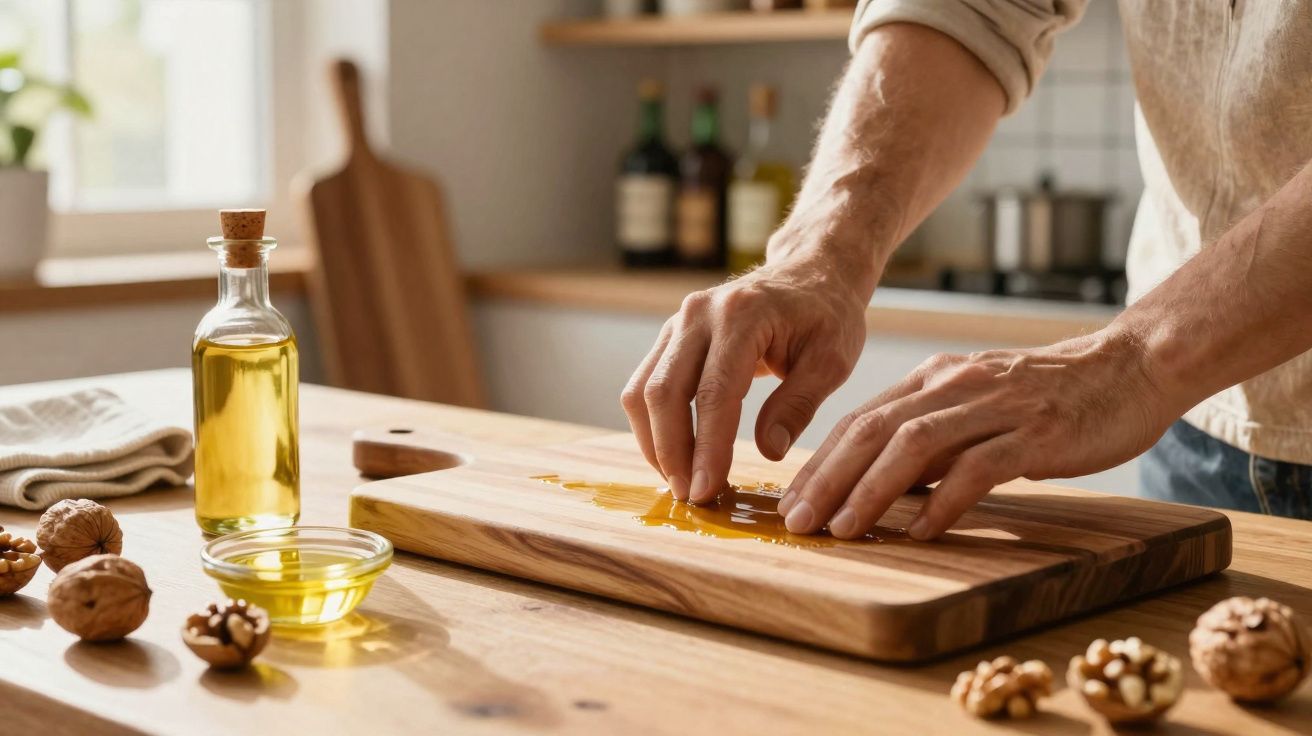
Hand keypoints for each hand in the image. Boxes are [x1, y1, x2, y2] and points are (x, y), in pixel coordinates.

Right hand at [621, 256, 869, 503]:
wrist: (810, 272)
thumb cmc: (826, 316)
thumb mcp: (832, 360)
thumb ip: (799, 404)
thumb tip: (768, 452)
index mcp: (742, 315)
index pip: (714, 393)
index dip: (707, 447)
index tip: (707, 490)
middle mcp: (699, 313)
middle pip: (664, 392)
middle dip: (671, 452)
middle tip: (690, 496)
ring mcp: (678, 322)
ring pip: (643, 390)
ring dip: (654, 442)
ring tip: (679, 481)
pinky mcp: (670, 335)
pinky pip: (645, 384)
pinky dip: (652, 425)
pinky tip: (674, 455)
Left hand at [777, 328, 1179, 539]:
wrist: (1131, 366)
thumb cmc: (1050, 397)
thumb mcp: (976, 406)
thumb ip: (932, 439)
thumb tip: (882, 486)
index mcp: (934, 378)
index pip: (860, 420)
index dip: (820, 463)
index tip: (790, 503)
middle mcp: (955, 385)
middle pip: (873, 430)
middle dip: (828, 479)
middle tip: (798, 521)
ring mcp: (995, 406)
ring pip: (914, 445)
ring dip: (871, 489)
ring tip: (844, 529)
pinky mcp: (1036, 431)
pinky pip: (979, 466)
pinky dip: (944, 499)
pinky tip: (921, 530)